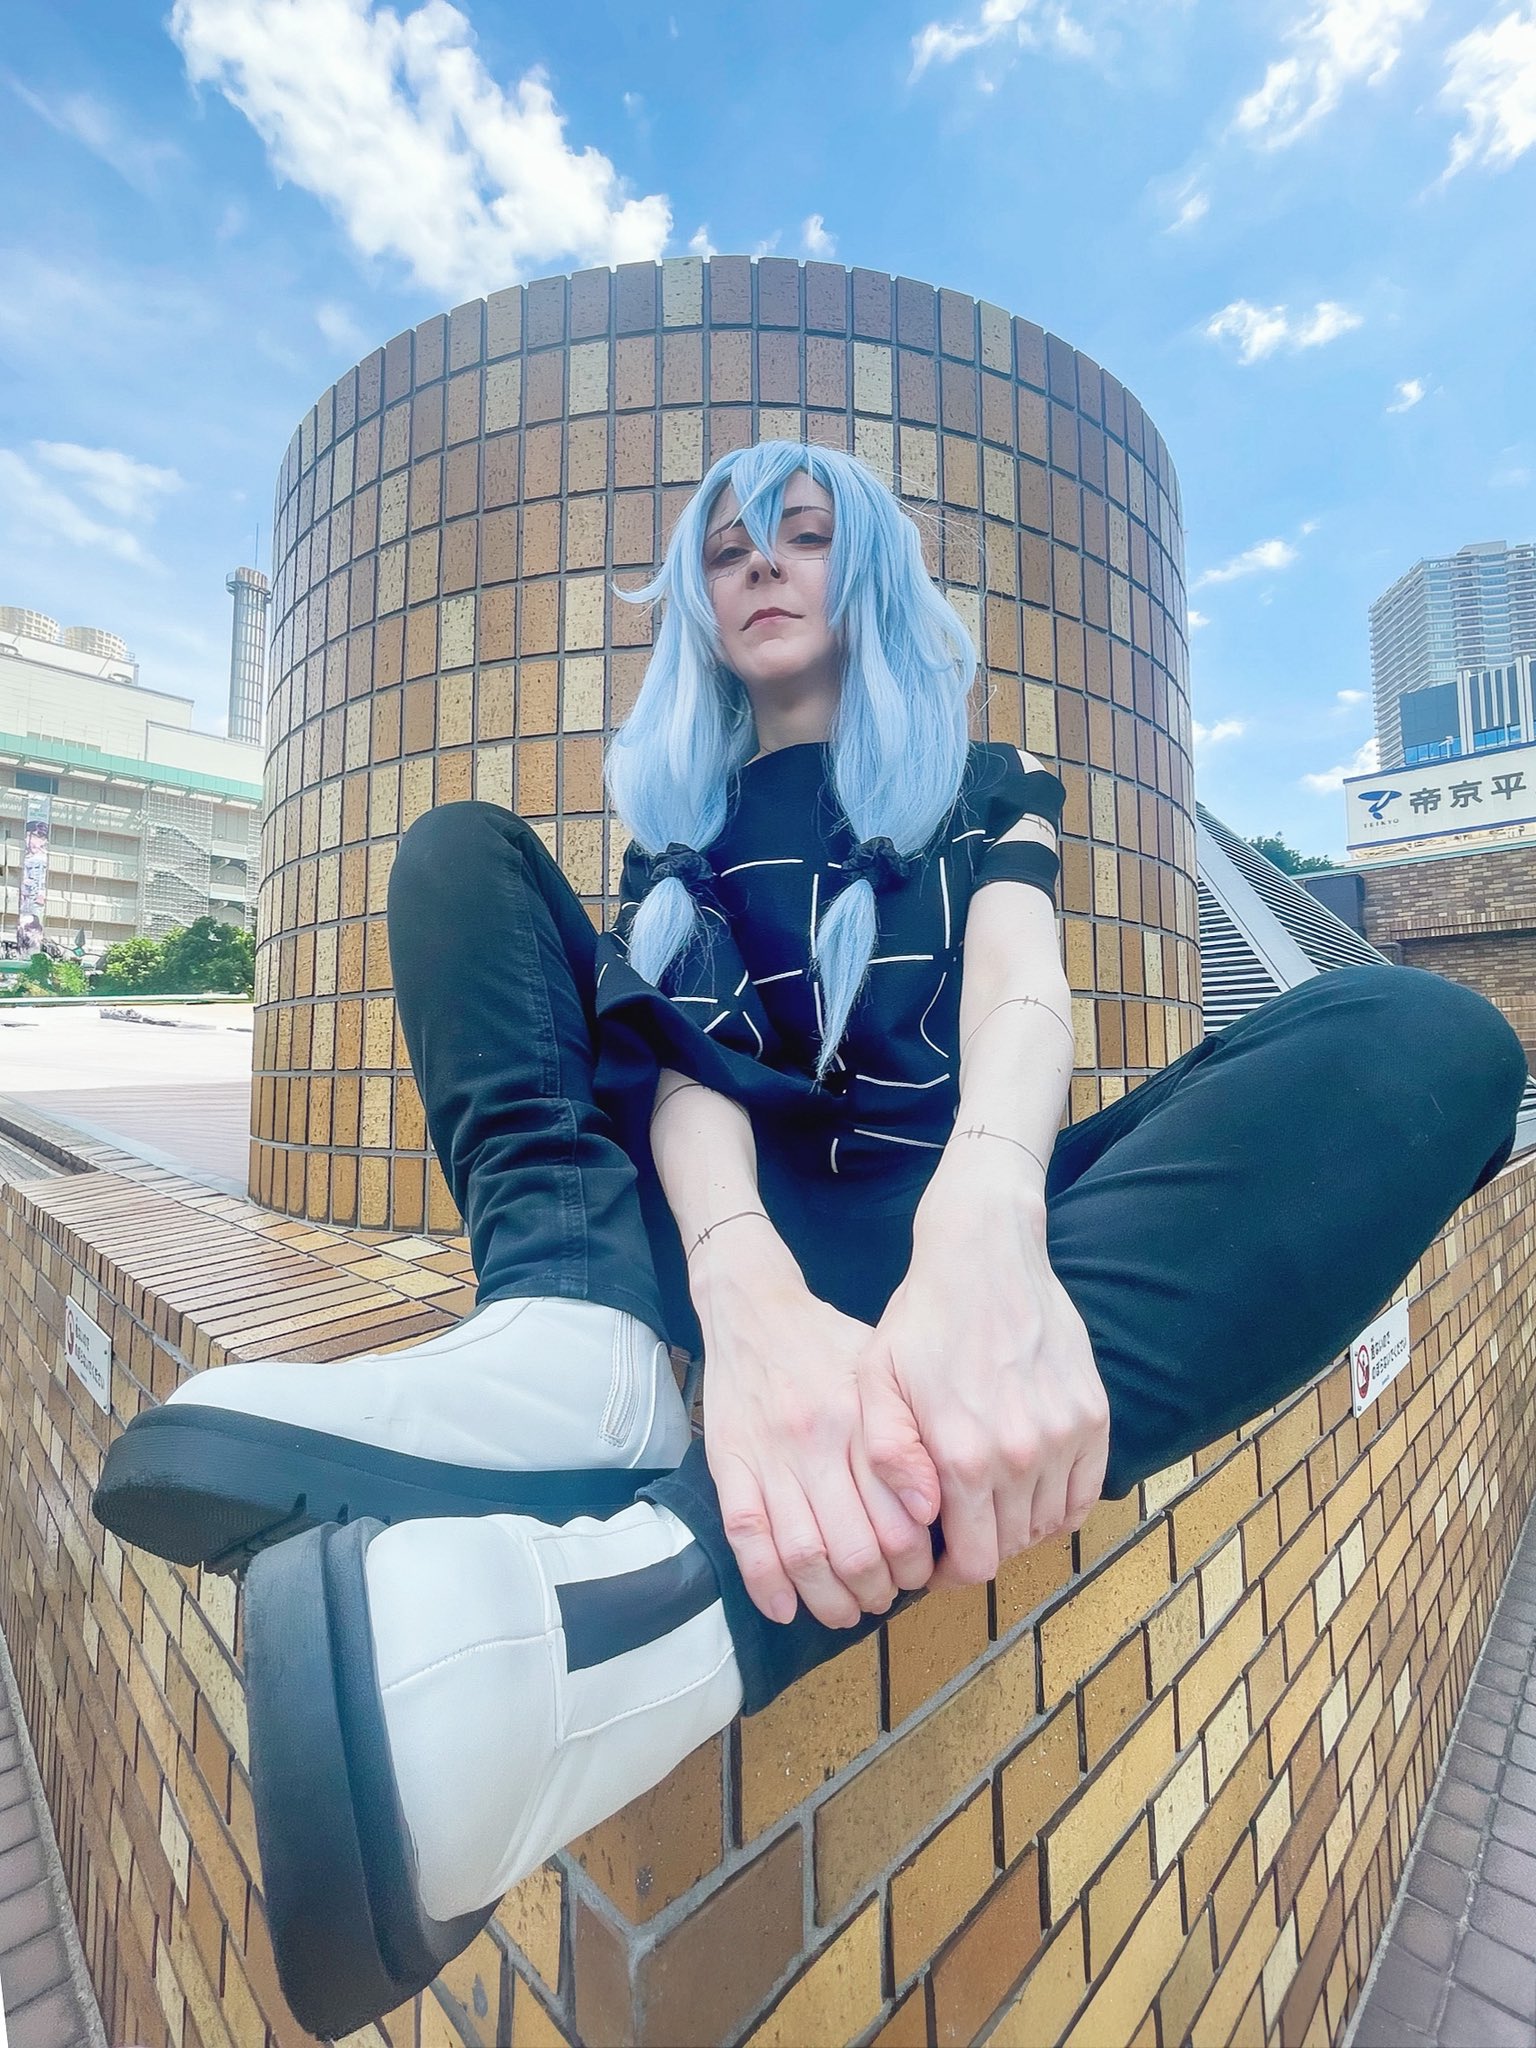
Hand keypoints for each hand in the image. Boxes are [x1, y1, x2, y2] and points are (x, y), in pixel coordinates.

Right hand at [697, 1266, 940, 1629]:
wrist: (753, 1307)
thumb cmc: (829, 1344)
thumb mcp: (883, 1371)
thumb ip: (910, 1434)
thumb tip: (935, 1507)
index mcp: (863, 1419)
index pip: (899, 1516)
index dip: (914, 1561)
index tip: (921, 1574)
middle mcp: (818, 1440)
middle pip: (854, 1545)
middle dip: (876, 1589)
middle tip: (886, 1598)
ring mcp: (769, 1454)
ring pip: (802, 1552)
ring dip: (827, 1598)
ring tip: (845, 1611)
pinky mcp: (728, 1462)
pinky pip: (746, 1535)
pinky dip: (764, 1582)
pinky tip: (783, 1608)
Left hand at [859, 1185, 1108, 1588]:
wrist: (984, 1255)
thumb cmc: (922, 1319)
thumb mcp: (878, 1382)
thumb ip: (891, 1457)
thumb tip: (919, 1519)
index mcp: (964, 1456)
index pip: (973, 1561)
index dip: (951, 1574)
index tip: (936, 1562)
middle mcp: (1022, 1455)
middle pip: (1011, 1547)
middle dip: (981, 1548)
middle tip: (959, 1529)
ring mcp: (1065, 1435)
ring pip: (1048, 1525)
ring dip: (1020, 1526)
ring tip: (991, 1504)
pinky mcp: (1093, 1416)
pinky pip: (1086, 1494)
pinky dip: (1062, 1504)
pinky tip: (1032, 1489)